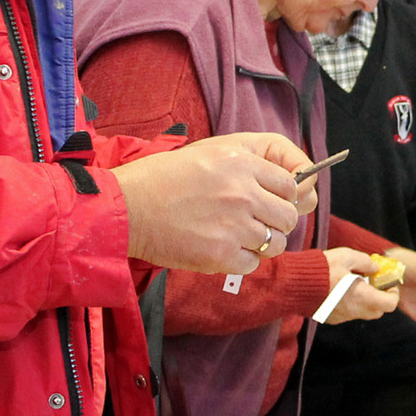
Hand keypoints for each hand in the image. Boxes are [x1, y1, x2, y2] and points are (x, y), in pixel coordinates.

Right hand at [112, 132, 315, 273]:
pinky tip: (222, 249)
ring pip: (275, 242)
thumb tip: (287, 181)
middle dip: (277, 222)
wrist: (125, 207)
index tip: (271, 203)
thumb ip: (250, 161)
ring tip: (237, 237)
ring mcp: (234, 225)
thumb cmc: (163, 177)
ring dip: (261, 243)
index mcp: (241, 162)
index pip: (291, 186)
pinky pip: (252, 263)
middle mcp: (243, 193)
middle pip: (289, 216)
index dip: (283, 197)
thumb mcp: (210, 151)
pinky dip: (241, 260)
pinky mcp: (220, 254)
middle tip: (257, 223)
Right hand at [322, 248, 398, 324]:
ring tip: (353, 284)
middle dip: (379, 298)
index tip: (388, 284)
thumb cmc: (322, 269)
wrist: (294, 283)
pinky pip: (347, 313)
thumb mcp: (347, 256)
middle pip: (377, 311)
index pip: (390, 305)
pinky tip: (339, 290)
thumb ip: (365, 262)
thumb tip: (375, 267)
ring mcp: (342, 317)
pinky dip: (349, 304)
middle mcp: (354, 311)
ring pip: (361, 313)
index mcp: (363, 297)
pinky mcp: (330, 318)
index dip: (393, 294)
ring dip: (363, 301)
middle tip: (372, 283)